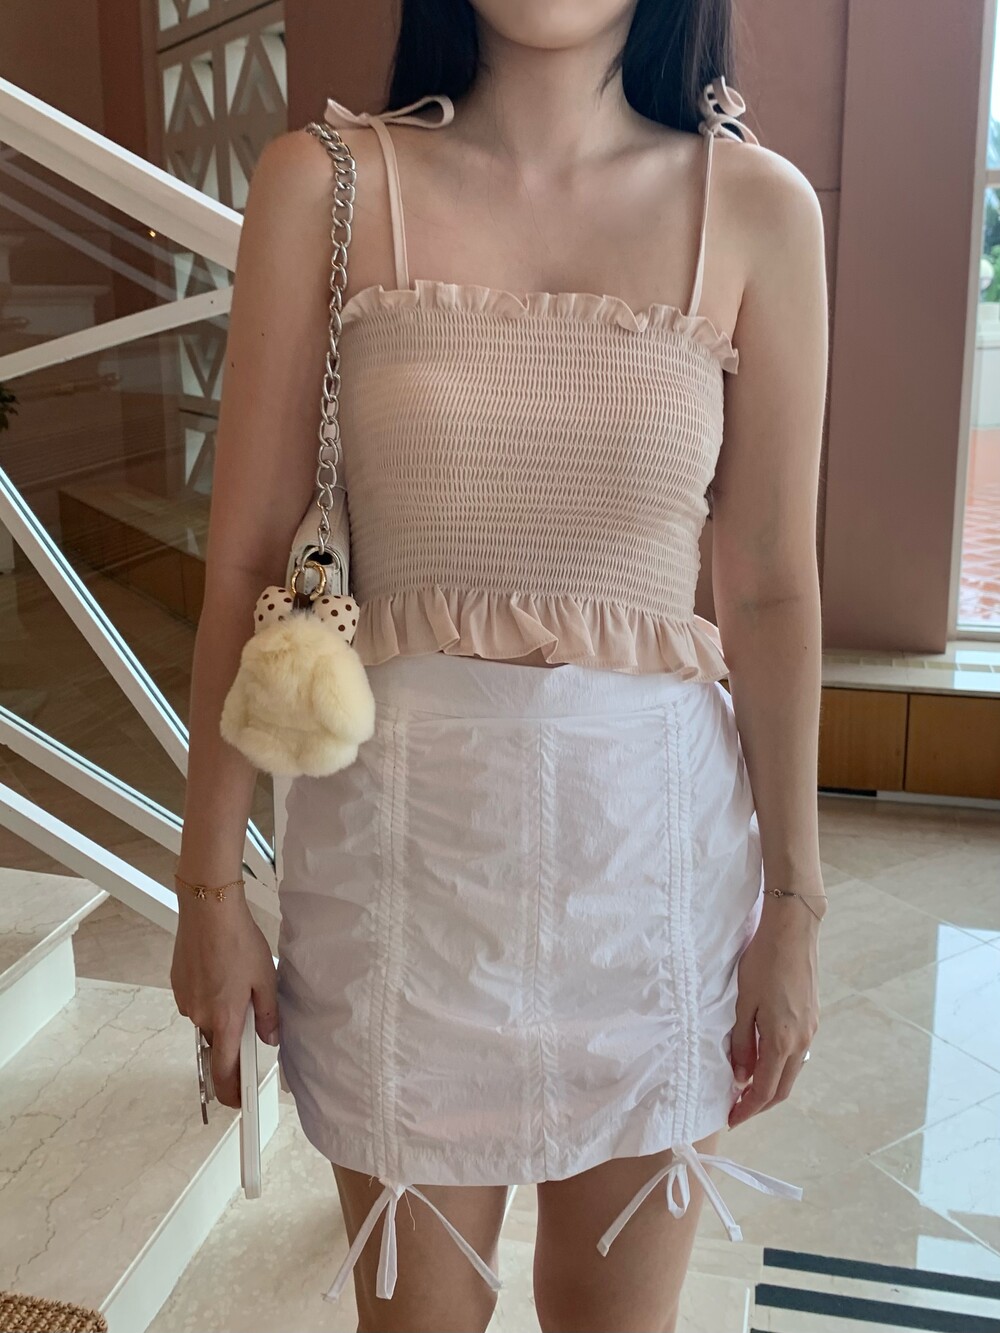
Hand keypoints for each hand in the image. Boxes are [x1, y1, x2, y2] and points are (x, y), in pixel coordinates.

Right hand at [171, 894, 278, 1109]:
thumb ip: (270, 1015)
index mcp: (224, 1020)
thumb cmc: (238, 942)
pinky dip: (209, 996)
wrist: (208, 912)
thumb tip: (271, 1039)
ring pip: (206, 1020)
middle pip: (216, 1043)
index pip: (224, 1072)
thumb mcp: (266, 979)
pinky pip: (196, 1002)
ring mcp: (186, 1001)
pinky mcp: (178, 986)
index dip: (231, 1092)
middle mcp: (200, 1016)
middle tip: (251, 1012)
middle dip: (232, 1036)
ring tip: (237, 982)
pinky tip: (221, 973)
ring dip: (221, 1012)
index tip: (238, 1101)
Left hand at [727, 894, 820, 1128]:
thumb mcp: (743, 1004)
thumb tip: (741, 1077)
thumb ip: (743, 1043)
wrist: (793, 932)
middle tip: (737, 1109)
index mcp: (782, 1040)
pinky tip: (764, 1060)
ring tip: (747, 1088)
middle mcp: (802, 1041)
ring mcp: (811, 1030)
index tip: (732, 1118)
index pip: (765, 1089)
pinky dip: (780, 1066)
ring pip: (792, 1072)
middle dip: (760, 1104)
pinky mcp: (813, 1017)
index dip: (748, 1109)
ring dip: (771, 1085)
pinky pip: (797, 1054)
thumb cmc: (762, 963)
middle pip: (782, 1088)